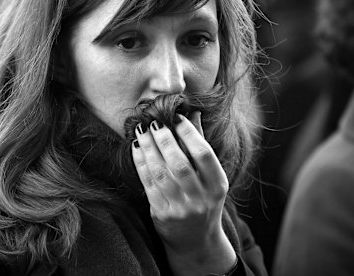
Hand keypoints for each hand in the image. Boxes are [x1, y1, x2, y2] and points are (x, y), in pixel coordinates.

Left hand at [132, 111, 236, 274]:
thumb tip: (192, 111)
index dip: (189, 133)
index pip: (204, 154)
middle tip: (153, 121)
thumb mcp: (210, 176)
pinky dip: (140, 162)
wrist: (196, 241)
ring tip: (141, 130)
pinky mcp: (161, 213)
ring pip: (161, 173)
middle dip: (164, 140)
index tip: (176, 117)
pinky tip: (136, 147)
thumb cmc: (203, 199)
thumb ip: (200, 144)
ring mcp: (181, 207)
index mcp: (217, 184)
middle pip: (180, 163)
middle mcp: (201, 197)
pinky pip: (148, 183)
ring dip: (148, 148)